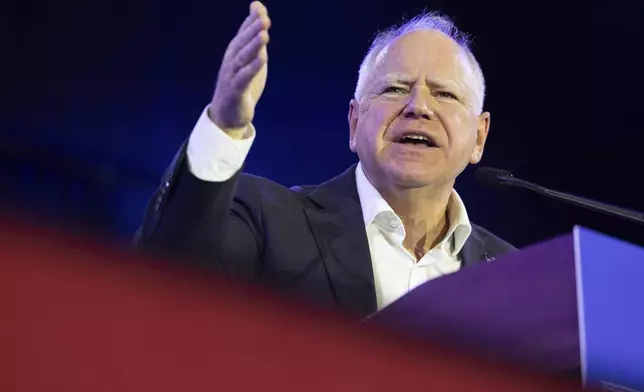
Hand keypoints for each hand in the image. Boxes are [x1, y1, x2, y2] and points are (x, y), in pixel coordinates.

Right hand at [209, 1, 270, 138]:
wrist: (228, 114)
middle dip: (253, 30)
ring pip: (242, 58)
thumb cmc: (240, 83)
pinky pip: (244, 77)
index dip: (251, 20)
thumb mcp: (251, 58)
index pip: (243, 33)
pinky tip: (262, 60)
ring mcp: (231, 75)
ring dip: (253, 46)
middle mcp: (231, 61)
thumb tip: (262, 15)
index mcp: (235, 52)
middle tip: (264, 18)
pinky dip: (252, 68)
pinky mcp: (235, 90)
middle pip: (242, 43)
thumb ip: (256, 38)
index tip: (260, 8)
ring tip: (264, 35)